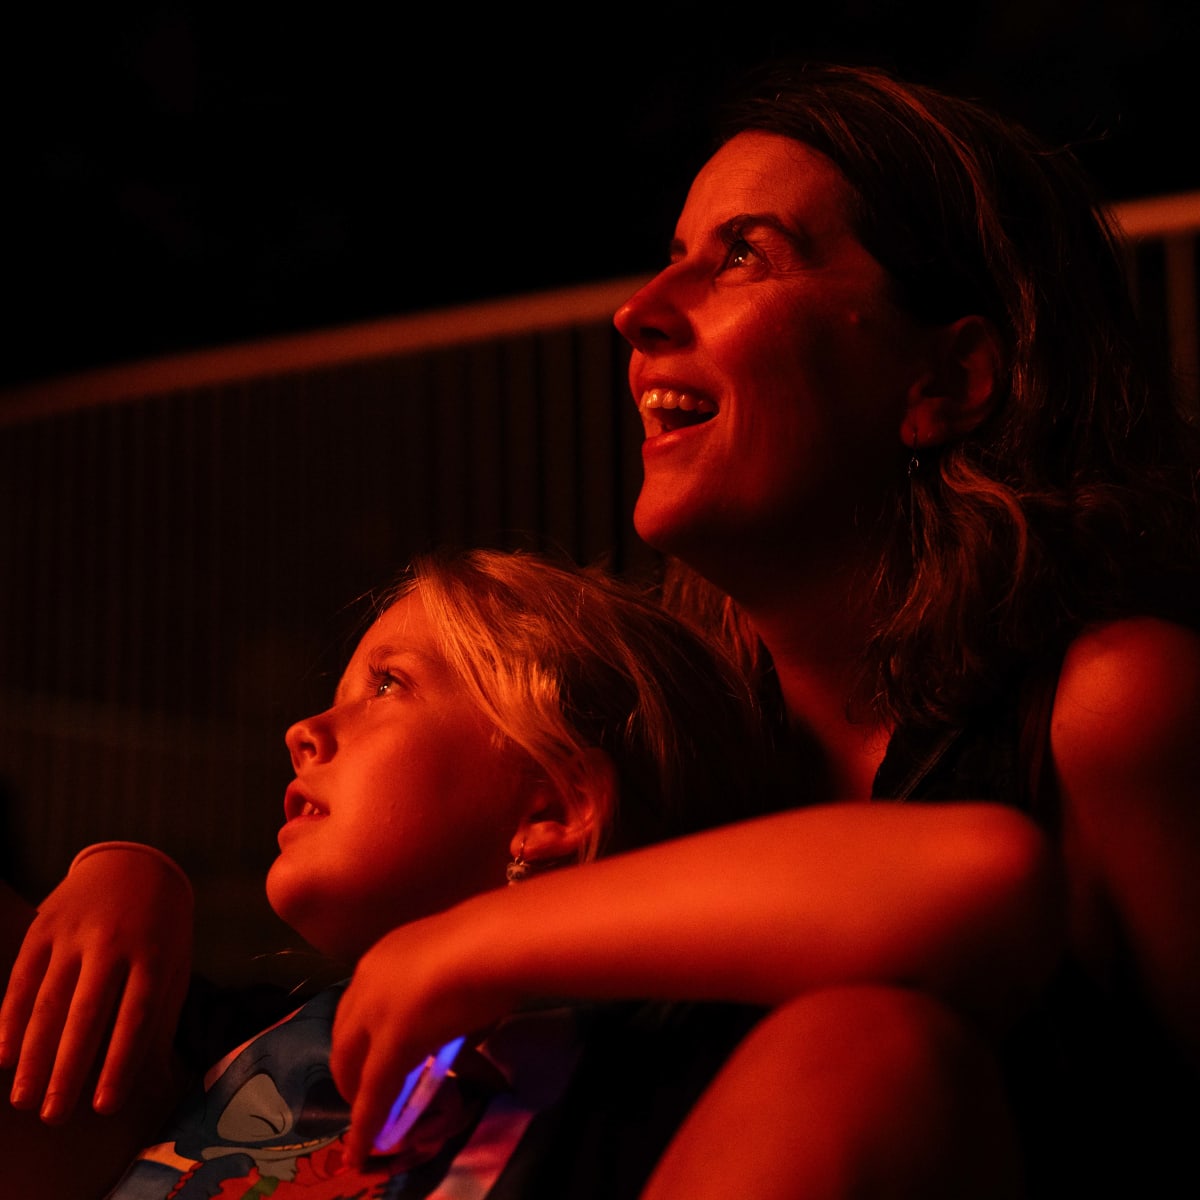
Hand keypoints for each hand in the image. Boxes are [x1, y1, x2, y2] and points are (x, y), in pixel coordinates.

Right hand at [0, 843, 192, 1122]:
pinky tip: (3, 1055)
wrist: (134, 864)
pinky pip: (22, 978)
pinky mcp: (43, 926)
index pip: (134, 1017)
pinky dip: (9, 1019)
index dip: (118, 1064)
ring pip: (49, 1001)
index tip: (103, 1108)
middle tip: (54, 1116)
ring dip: (33, 1054)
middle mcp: (113, 943)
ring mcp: (75, 933)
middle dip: (67, 1069)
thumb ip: (159, 1015)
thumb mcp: (174, 964)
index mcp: (153, 955)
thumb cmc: (160, 931)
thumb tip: (142, 1078)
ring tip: (24, 1098)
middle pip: (87, 1015)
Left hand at [330, 904, 517, 1168]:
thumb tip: (456, 1016)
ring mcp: (374, 1013)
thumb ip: (443, 990)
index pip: (360, 1001)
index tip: (373, 1050)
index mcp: (384, 956)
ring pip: (349, 1062)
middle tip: (363, 1090)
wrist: (493, 941)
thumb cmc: (488, 942)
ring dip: (355, 1090)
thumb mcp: (454, 962)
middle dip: (349, 1066)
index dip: (363, 1032)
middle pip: (343, 1032)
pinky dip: (366, 1123)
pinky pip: (374, 1092)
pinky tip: (364, 1145)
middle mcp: (367, 980)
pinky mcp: (390, 1046)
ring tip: (367, 1116)